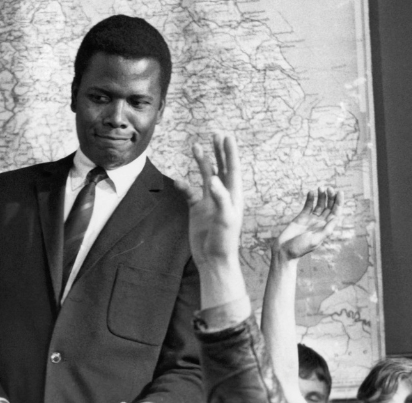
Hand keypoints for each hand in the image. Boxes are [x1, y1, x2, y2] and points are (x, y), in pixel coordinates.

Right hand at [176, 133, 242, 272]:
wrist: (213, 259)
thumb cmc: (224, 241)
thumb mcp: (225, 219)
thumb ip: (220, 198)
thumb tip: (212, 178)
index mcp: (233, 196)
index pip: (232, 169)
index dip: (230, 153)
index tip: (227, 137)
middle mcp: (222, 196)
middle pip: (221, 168)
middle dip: (218, 152)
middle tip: (216, 134)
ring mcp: (209, 202)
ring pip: (205, 177)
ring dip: (202, 163)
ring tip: (196, 147)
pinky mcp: (197, 210)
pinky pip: (190, 193)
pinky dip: (184, 186)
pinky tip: (178, 182)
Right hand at [274, 188, 341, 260]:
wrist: (284, 251)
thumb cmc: (299, 248)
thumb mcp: (315, 240)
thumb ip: (325, 230)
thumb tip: (336, 218)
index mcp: (325, 228)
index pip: (335, 212)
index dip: (338, 202)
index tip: (339, 192)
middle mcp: (320, 223)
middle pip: (329, 207)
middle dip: (330, 197)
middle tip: (328, 188)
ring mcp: (311, 219)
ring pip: (319, 204)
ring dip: (321, 196)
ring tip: (320, 188)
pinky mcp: (301, 217)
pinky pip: (308, 206)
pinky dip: (310, 199)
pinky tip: (311, 192)